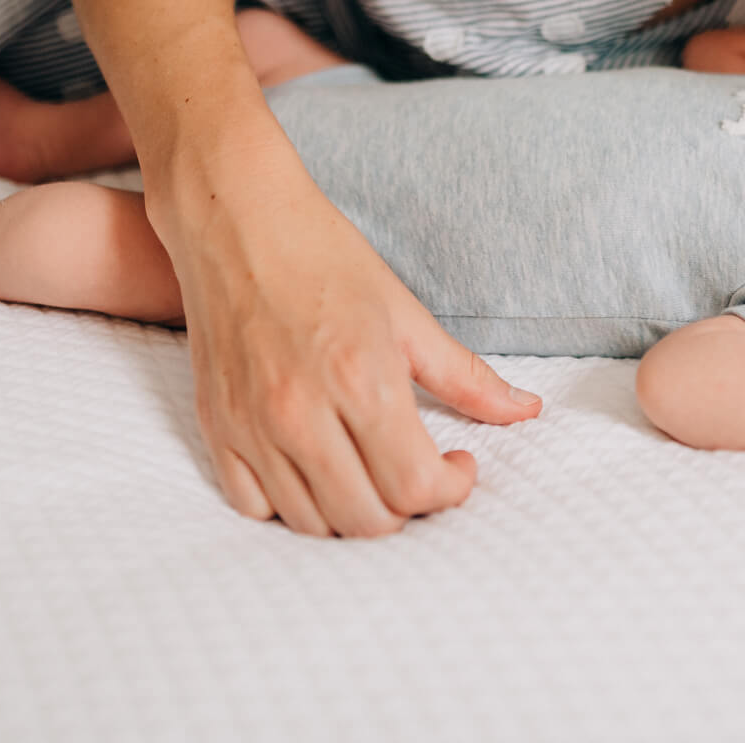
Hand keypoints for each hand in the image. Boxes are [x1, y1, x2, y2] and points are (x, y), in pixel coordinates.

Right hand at [160, 156, 542, 536]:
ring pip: (312, 523)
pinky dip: (293, 509)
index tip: (460, 463)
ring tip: (375, 475)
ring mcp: (253, 426)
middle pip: (368, 520)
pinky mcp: (216, 428)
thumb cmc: (325, 257)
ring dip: (356, 516)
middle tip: (422, 473)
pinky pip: (253, 507)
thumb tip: (527, 411)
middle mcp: (301, 413)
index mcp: (361, 380)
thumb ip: (466, 375)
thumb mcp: (407, 313)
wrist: (237, 220)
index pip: (415, 486)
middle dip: (411, 511)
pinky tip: (320, 474)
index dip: (452, 490)